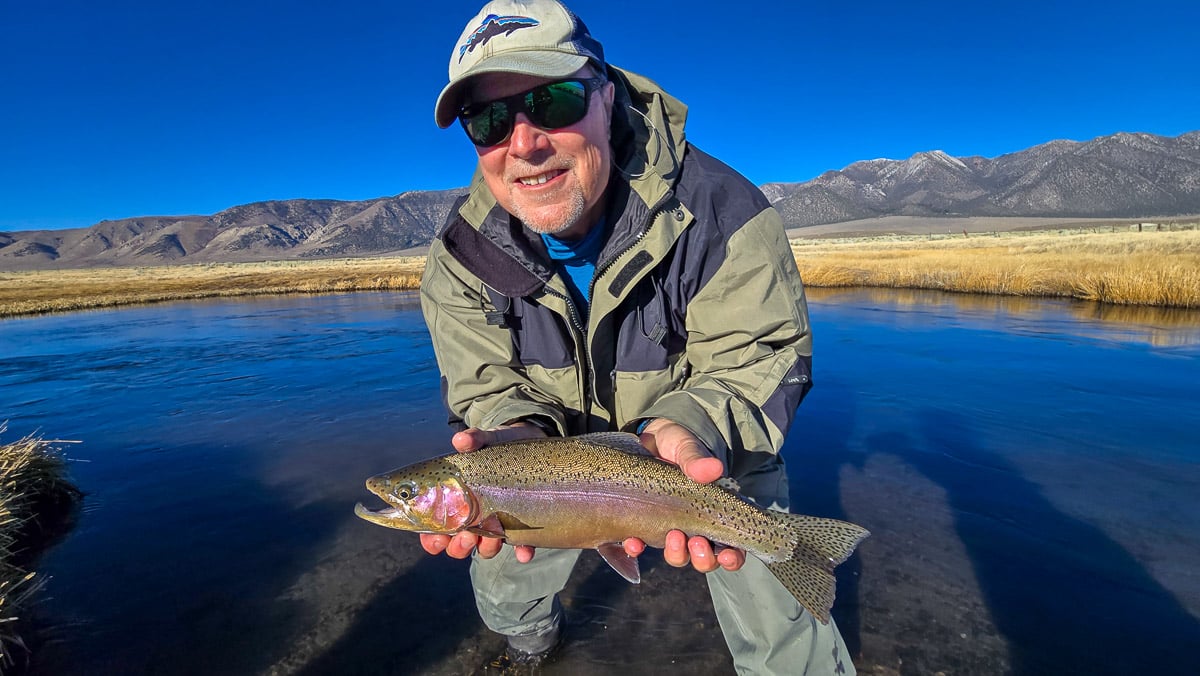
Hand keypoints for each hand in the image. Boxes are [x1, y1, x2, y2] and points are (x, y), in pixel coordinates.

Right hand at [419, 421, 547, 562]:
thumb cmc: (498, 444)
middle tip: (466, 537)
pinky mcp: (520, 523)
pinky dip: (522, 552)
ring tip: (493, 538)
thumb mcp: (485, 440)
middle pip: (458, 544)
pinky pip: (520, 545)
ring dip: (486, 549)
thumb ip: (473, 440)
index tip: (437, 538)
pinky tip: (524, 552)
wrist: (529, 440)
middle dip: (459, 547)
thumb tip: (461, 440)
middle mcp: (473, 516)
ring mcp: (496, 522)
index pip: (435, 528)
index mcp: (455, 500)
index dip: (432, 539)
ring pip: (485, 548)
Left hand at [627, 418, 746, 572]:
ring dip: (676, 554)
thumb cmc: (678, 445)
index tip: (726, 555)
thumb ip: (697, 460)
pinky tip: (633, 542)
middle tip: (696, 541)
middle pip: (703, 559)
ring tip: (671, 537)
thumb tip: (714, 468)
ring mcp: (667, 528)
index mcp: (713, 514)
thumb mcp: (688, 448)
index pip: (730, 548)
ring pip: (677, 556)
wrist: (648, 438)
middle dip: (702, 558)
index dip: (731, 558)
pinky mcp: (642, 524)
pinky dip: (636, 549)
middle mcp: (693, 527)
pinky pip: (640, 546)